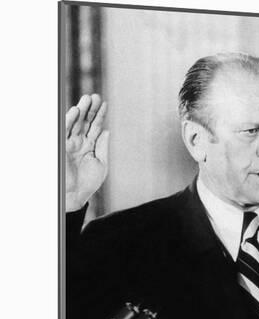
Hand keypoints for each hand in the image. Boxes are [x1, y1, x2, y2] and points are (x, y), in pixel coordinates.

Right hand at [65, 94, 109, 211]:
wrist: (77, 194)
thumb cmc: (89, 182)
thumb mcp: (101, 163)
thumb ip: (103, 146)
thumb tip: (107, 130)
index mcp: (90, 145)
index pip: (96, 126)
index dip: (100, 115)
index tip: (105, 103)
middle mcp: (80, 142)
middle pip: (85, 121)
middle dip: (90, 108)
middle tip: (95, 95)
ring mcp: (70, 143)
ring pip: (76, 123)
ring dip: (81, 110)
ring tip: (88, 98)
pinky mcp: (62, 146)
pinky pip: (65, 130)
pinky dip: (70, 120)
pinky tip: (76, 111)